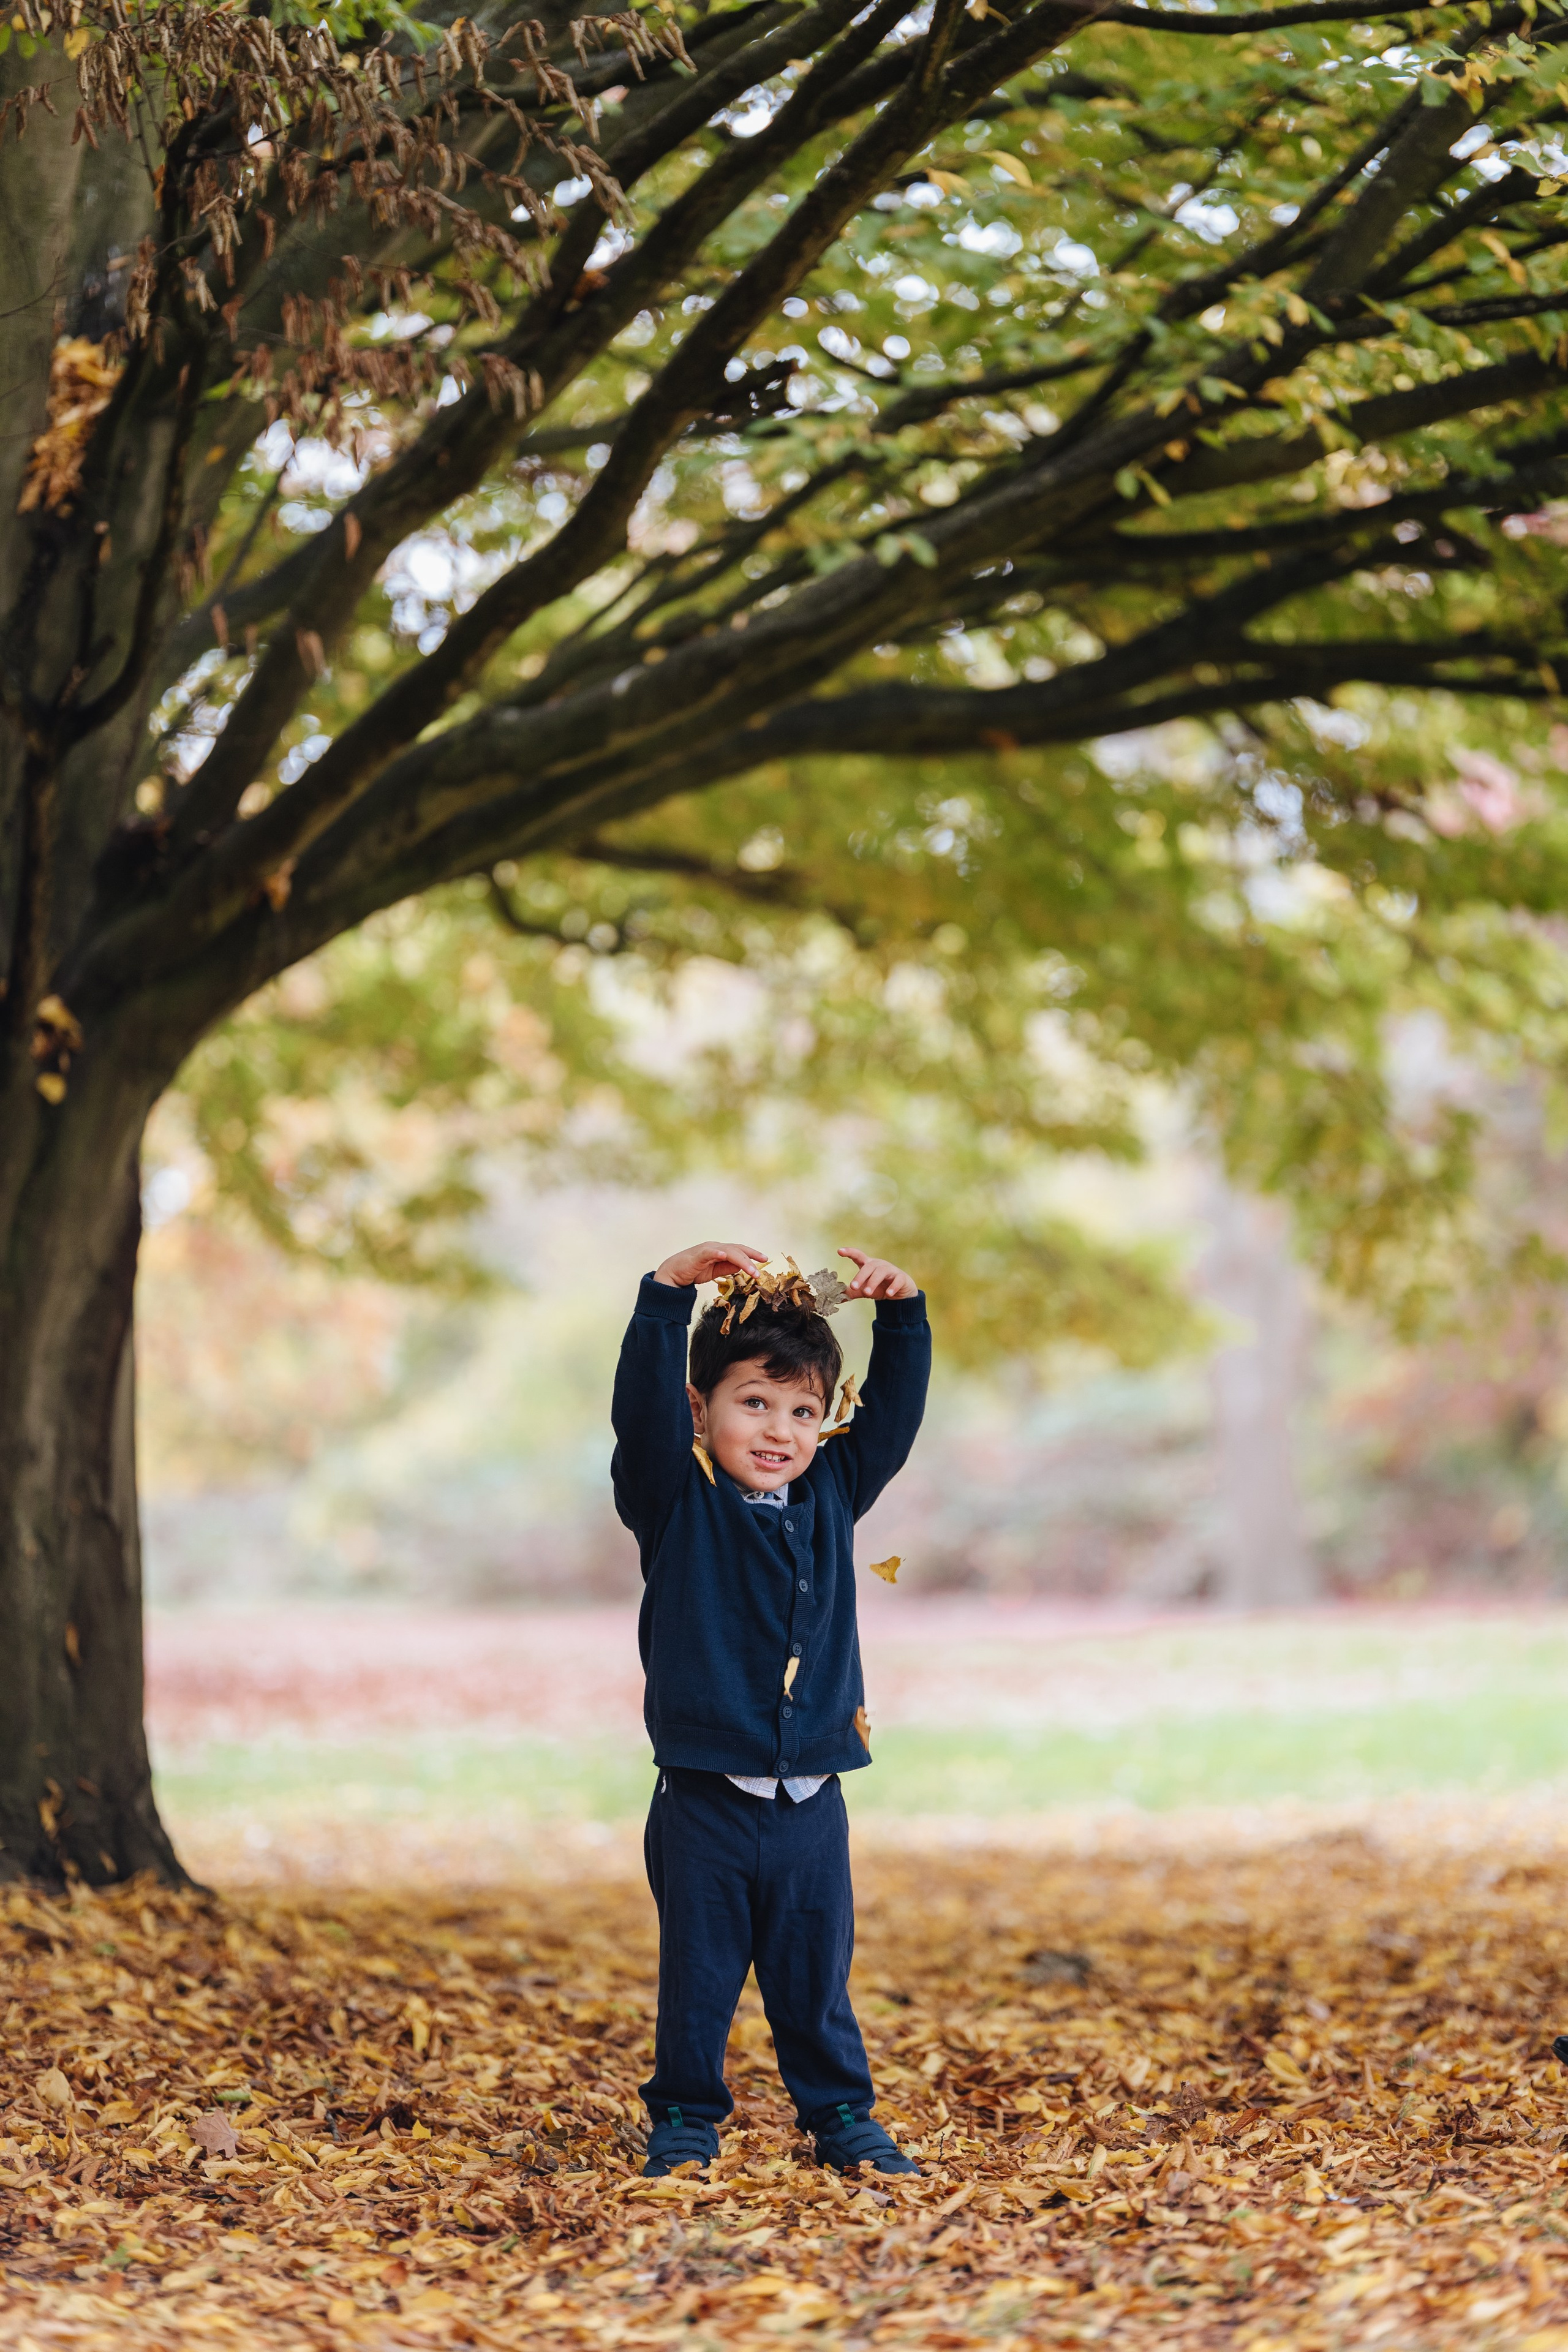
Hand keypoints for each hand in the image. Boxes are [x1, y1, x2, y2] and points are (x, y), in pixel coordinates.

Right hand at [654, 1240, 768, 1288]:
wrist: (673, 1274)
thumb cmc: (694, 1271)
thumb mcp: (716, 1271)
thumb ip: (728, 1268)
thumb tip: (743, 1268)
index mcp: (721, 1251)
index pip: (740, 1251)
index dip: (753, 1254)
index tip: (765, 1259)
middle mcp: (716, 1247)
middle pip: (737, 1250)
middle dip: (751, 1258)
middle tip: (762, 1268)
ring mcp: (707, 1249)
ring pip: (728, 1252)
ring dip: (742, 1260)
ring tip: (752, 1270)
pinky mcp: (698, 1255)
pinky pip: (709, 1252)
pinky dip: (717, 1252)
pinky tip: (724, 1255)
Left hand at [838, 1247, 917, 1300]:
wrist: (899, 1294)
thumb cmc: (880, 1287)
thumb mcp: (864, 1289)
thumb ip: (852, 1292)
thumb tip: (836, 1298)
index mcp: (868, 1265)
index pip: (858, 1256)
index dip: (850, 1252)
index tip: (839, 1251)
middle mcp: (879, 1265)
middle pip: (869, 1266)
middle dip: (860, 1276)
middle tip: (853, 1287)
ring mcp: (891, 1270)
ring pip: (881, 1272)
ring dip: (873, 1282)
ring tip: (867, 1293)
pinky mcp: (901, 1278)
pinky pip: (897, 1280)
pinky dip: (893, 1287)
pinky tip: (888, 1294)